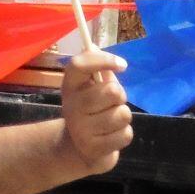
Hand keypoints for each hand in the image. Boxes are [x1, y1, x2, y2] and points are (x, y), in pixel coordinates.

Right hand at [57, 49, 132, 172]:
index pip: (79, 64)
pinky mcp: (94, 149)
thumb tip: (93, 44)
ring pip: (122, 114)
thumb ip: (97, 69)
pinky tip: (111, 136)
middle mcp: (72, 106)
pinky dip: (123, 134)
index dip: (102, 60)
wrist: (78, 149)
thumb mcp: (89, 88)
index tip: (122, 65)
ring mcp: (81, 129)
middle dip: (121, 96)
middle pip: (112, 91)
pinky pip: (125, 135)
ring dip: (122, 116)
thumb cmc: (90, 110)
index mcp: (70, 86)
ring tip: (111, 120)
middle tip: (113, 102)